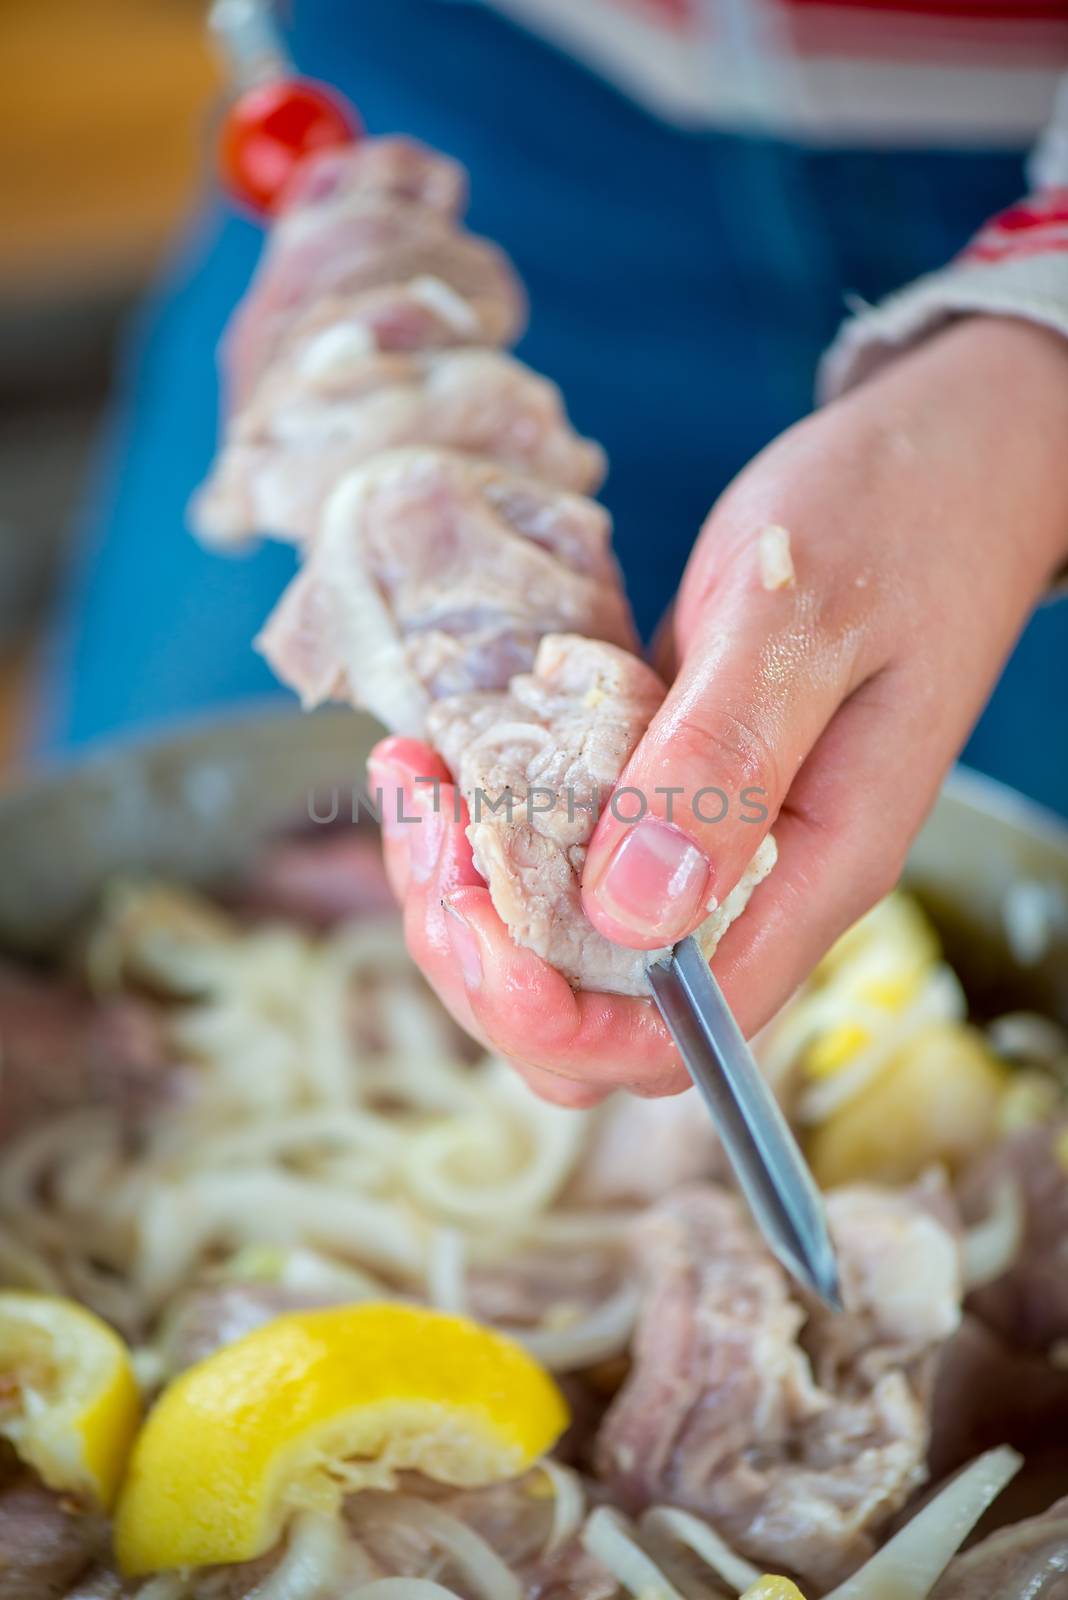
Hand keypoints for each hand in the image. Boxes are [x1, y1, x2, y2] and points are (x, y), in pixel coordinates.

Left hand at [370, 316, 1067, 1099]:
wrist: (938, 464)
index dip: (552, 1020)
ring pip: (558, 945)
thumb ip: (722, 763)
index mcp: (809, 874)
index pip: (673, 1038)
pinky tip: (442, 758)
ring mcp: (703, 843)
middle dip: (482, 955)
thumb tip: (627, 911)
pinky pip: (556, 859)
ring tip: (420, 783)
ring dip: (468, 892)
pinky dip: (482, 831)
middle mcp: (751, 885)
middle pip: (590, 1014)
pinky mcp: (662, 791)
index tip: (474, 916)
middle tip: (429, 824)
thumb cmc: (893, 521)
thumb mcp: (797, 623)